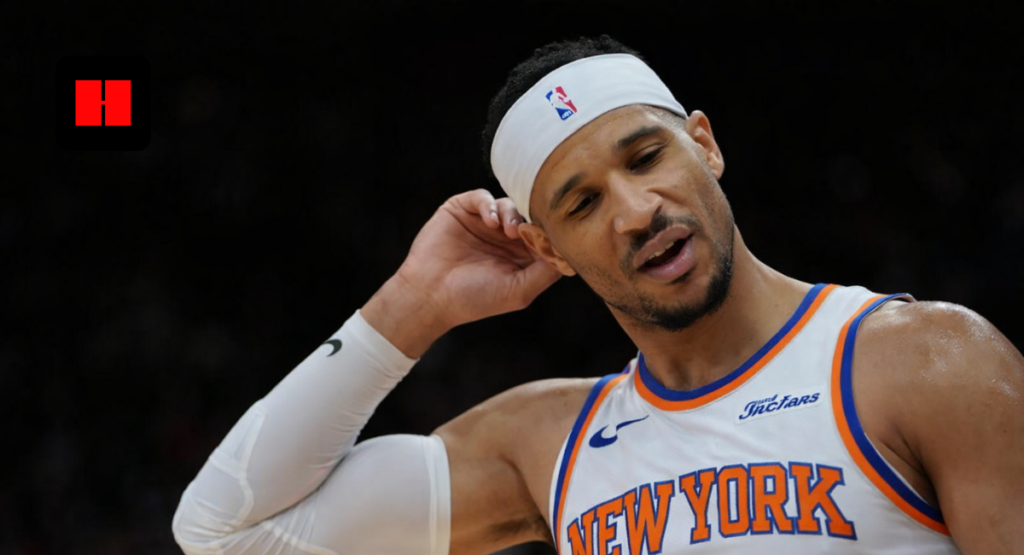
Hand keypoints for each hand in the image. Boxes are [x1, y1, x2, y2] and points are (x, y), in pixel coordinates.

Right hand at [362, 189, 561, 356]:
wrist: (430, 295)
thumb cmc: (474, 299)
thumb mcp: (518, 291)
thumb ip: (546, 272)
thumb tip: (568, 254)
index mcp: (520, 256)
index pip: (545, 236)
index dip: (552, 234)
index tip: (554, 238)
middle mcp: (504, 237)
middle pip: (529, 215)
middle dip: (533, 219)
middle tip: (530, 232)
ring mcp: (483, 222)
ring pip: (509, 203)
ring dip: (513, 214)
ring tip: (508, 231)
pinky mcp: (462, 210)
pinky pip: (482, 196)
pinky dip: (490, 205)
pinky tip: (491, 223)